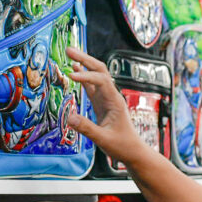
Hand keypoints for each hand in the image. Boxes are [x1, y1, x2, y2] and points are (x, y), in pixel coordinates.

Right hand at [65, 47, 147, 165]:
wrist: (133, 151)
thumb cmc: (122, 146)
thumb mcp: (103, 140)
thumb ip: (86, 128)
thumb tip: (69, 117)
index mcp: (115, 101)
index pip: (101, 80)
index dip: (86, 76)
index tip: (70, 76)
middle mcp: (111, 96)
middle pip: (100, 70)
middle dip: (85, 58)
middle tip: (69, 49)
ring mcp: (106, 99)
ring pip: (96, 75)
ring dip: (84, 63)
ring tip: (69, 53)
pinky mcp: (102, 104)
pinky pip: (92, 86)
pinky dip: (84, 76)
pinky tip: (75, 70)